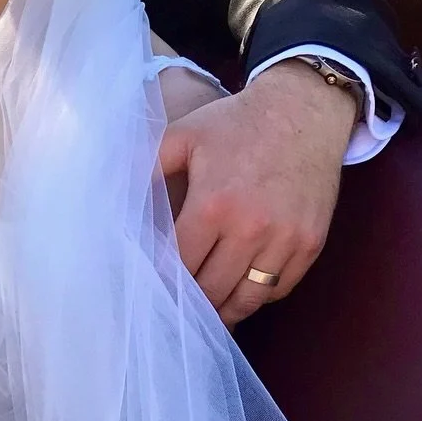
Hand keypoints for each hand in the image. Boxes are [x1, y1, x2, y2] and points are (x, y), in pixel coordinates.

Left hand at [157, 61, 356, 325]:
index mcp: (212, 205)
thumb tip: (111, 196)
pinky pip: (279, 288)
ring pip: (247, 299)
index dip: (163, 278)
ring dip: (224, 309)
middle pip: (211, 289)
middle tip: (176, 306)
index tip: (153, 287)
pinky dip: (258, 295)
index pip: (179, 264)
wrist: (304, 109)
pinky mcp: (310, 243)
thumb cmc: (236, 122)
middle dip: (192, 300)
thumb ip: (145, 167)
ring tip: (207, 311)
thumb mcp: (183, 135)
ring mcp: (285, 239)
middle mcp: (250, 228)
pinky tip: (240, 289)